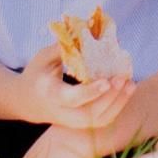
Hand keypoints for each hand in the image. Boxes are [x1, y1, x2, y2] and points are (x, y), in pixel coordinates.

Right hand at [22, 56, 138, 146]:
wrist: (26, 101)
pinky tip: (126, 91)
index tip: (107, 81)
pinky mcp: (80, 124)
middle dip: (110, 98)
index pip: (72, 98)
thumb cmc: (37, 74)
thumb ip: (64, 48)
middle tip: (123, 78)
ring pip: (98, 121)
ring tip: (130, 84)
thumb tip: (87, 33)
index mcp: (50, 93)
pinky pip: (101, 121)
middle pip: (89, 114)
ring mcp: (71, 121)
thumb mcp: (43, 57)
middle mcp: (61, 111)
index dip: (90, 92)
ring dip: (117, 103)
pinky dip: (116, 107)